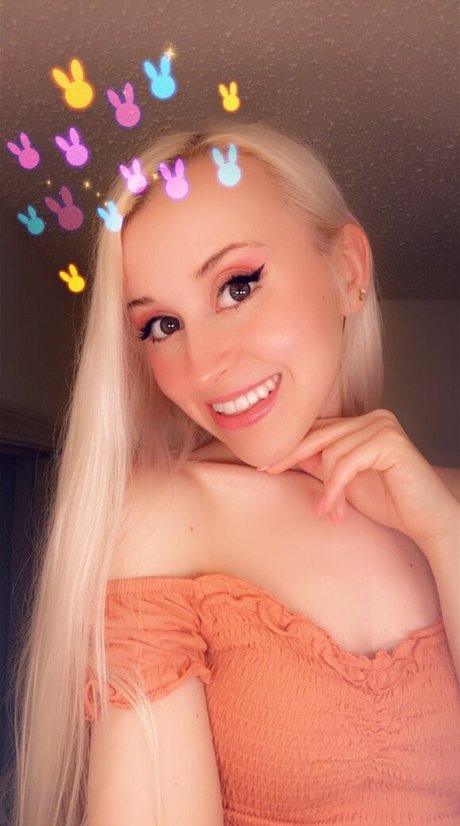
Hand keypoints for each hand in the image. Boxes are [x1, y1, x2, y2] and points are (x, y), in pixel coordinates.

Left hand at [262, 409, 458, 552]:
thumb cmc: (389, 501)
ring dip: (327, 488)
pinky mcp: (389, 441)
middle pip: (320, 435)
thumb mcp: (343, 480)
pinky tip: (337, 510)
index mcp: (363, 422)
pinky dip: (336, 489)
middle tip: (269, 474)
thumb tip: (282, 457)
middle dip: (292, 457)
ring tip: (331, 511)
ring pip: (332, 452)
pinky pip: (347, 463)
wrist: (425, 521)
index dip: (290, 447)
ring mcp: (383, 426)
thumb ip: (319, 464)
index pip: (319, 429)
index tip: (264, 465)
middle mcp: (374, 417)